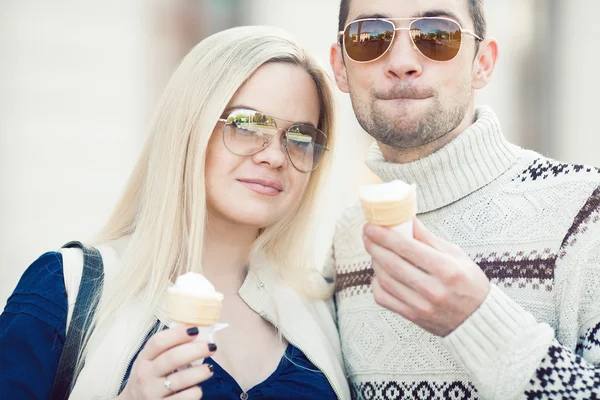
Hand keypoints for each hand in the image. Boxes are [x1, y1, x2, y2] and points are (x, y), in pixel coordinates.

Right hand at [118, 325, 215, 398]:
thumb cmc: (148, 377)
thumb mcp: (150, 360)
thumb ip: (167, 347)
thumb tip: (194, 330)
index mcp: (143, 359)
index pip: (158, 342)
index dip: (178, 334)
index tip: (195, 330)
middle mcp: (145, 375)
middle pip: (172, 358)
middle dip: (196, 350)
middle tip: (211, 347)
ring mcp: (152, 393)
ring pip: (181, 380)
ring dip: (200, 372)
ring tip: (210, 368)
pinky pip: (185, 398)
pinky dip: (195, 391)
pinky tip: (197, 388)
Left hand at [363, 218, 490, 336]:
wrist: (478, 319)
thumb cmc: (469, 282)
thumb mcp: (455, 255)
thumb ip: (427, 238)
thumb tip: (405, 218)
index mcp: (446, 269)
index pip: (406, 248)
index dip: (384, 235)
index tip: (371, 225)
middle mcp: (433, 289)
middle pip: (392, 263)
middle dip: (374, 246)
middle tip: (367, 235)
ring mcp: (422, 306)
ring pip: (385, 280)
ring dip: (375, 262)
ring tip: (375, 251)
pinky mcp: (413, 317)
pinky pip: (384, 299)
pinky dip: (377, 284)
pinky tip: (380, 274)